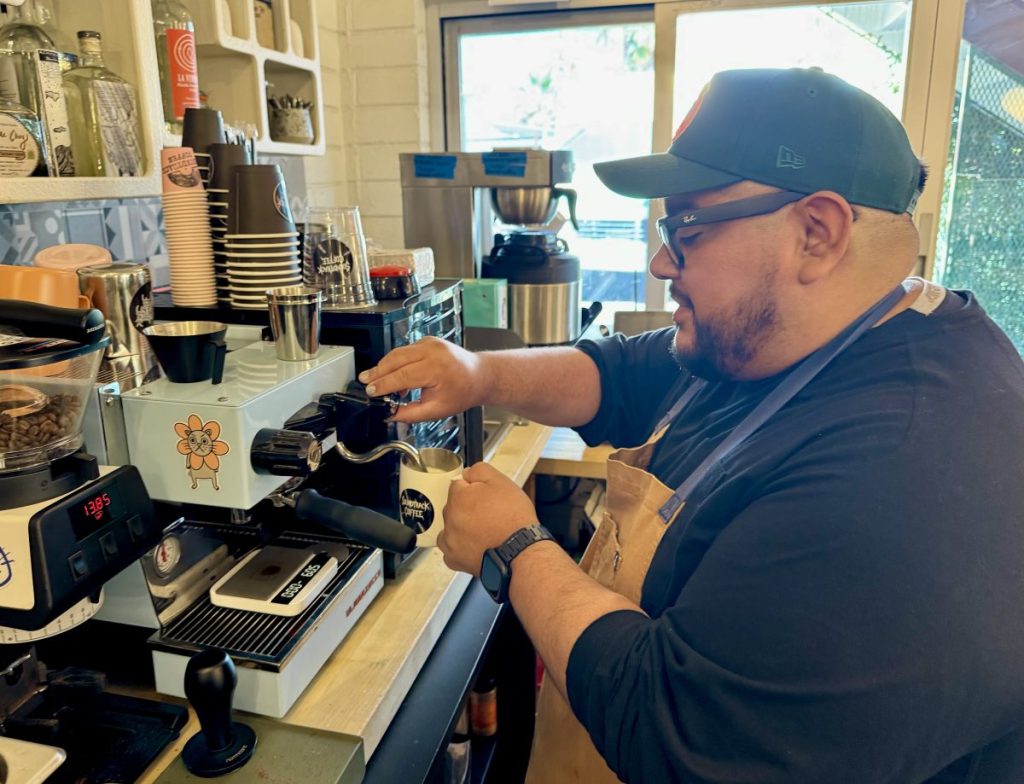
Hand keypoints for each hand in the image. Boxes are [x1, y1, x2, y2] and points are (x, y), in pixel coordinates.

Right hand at [358, 337, 483, 423]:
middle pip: (395, 359)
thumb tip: (390, 415)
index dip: (383, 384)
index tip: (371, 392)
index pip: (402, 375)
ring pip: (398, 352)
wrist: (478, 376)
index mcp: (436, 369)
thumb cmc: (463, 392)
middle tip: (366, 383)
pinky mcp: (427, 341)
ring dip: (384, 366)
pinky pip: (404, 350)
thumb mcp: (437, 410)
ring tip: (374, 380)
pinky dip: (395, 361)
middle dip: (378, 372)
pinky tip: (392, 375)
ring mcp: (430, 343)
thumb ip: (411, 414)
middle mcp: (433, 351)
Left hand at [438, 462, 538, 575]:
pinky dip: (462, 547)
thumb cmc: (514, 519)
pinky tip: (478, 545)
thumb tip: (467, 473)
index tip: (486, 497)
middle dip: (468, 507)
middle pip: (454, 506)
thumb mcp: (502, 482)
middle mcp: (450, 518)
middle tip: (490, 514)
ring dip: (462, 527)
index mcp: (458, 498)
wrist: (520, 552)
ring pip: (452, 527)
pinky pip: (452, 549)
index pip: (458, 484)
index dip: (474, 489)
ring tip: (485, 531)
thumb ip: (479, 471)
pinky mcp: (454, 559)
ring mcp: (450, 541)